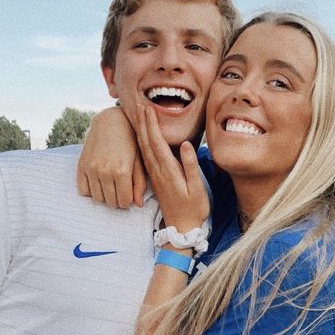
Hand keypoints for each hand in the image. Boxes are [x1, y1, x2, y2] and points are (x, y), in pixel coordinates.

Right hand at [77, 106, 146, 207]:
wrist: (111, 122)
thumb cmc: (130, 142)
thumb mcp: (139, 161)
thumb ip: (139, 184)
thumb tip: (138, 205)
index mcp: (122, 172)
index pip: (124, 202)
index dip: (127, 201)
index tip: (128, 195)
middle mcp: (105, 172)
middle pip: (111, 202)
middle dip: (117, 200)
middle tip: (119, 191)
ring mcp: (92, 169)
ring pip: (98, 198)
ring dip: (105, 196)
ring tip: (110, 186)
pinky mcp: (82, 166)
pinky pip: (83, 190)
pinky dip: (91, 191)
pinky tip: (98, 183)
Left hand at [136, 104, 208, 233]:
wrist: (182, 229)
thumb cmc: (194, 209)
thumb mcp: (197, 189)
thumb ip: (190, 166)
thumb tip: (185, 144)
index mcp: (169, 171)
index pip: (157, 143)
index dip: (152, 125)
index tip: (148, 108)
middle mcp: (158, 172)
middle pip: (147, 143)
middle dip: (143, 123)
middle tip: (138, 104)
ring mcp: (155, 176)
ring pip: (144, 150)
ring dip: (140, 132)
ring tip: (137, 116)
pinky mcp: (155, 180)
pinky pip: (145, 158)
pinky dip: (142, 144)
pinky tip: (141, 137)